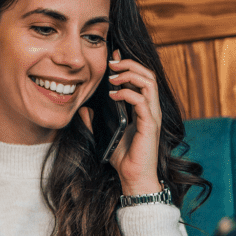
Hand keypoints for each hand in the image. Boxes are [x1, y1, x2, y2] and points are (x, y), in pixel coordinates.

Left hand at [106, 50, 162, 195]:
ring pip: (149, 82)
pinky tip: (113, 95)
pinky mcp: (150, 125)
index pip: (141, 79)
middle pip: (148, 75)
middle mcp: (151, 109)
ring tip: (112, 76)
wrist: (133, 178)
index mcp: (143, 108)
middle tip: (112, 62)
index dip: (128, 66)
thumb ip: (95, 122)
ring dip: (130, 74)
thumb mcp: (105, 135)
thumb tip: (83, 109)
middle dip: (130, 64)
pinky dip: (127, 93)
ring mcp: (152, 116)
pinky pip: (142, 101)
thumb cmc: (123, 157)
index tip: (112, 58)